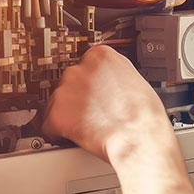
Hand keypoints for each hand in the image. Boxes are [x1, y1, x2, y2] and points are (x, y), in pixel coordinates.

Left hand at [42, 45, 172, 161]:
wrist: (140, 137)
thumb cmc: (145, 115)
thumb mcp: (134, 78)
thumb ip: (114, 76)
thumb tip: (108, 84)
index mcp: (101, 56)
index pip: (85, 65)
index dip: (90, 84)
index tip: (94, 94)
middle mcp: (80, 68)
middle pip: (69, 83)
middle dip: (78, 99)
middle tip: (94, 113)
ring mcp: (66, 90)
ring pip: (57, 104)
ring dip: (68, 115)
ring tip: (88, 127)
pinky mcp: (57, 114)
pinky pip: (48, 125)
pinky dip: (58, 133)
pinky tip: (74, 137)